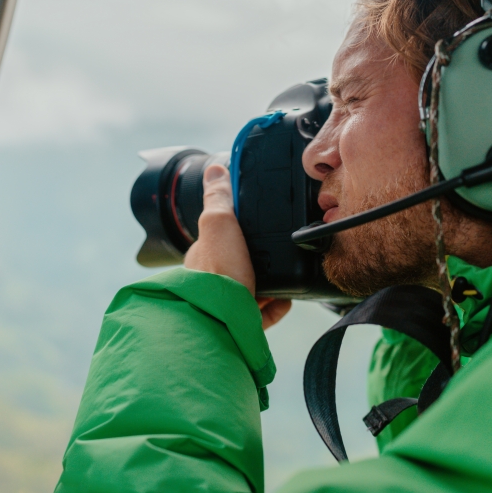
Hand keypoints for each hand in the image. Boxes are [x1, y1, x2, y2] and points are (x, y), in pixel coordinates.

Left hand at [184, 164, 290, 329]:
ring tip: (288, 273)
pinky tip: (286, 300)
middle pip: (240, 262)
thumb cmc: (217, 276)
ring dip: (271, 282)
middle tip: (280, 251)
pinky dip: (276, 306)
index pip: (221, 235)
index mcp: (203, 255)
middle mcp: (211, 280)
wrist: (221, 323)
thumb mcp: (218, 225)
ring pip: (252, 288)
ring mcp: (226, 303)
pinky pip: (263, 313)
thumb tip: (215, 169)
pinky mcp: (241, 323)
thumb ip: (219, 198)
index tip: (262, 220)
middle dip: (259, 257)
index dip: (241, 226)